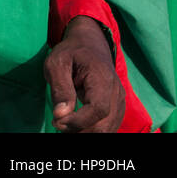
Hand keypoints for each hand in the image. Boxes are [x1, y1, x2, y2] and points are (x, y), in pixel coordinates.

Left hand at [44, 15, 124, 132]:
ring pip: (108, 129)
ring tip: (64, 124)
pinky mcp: (116, 108)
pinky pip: (108, 126)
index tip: (57, 121)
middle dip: (79, 130)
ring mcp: (119, 102)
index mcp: (102, 78)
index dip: (79, 121)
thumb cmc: (71, 53)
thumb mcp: (56, 63)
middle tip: (57, 123)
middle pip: (105, 124)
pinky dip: (92, 130)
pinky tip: (75, 126)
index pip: (98, 109)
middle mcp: (116, 93)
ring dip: (85, 132)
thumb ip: (60, 88)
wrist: (89, 45)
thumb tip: (60, 115)